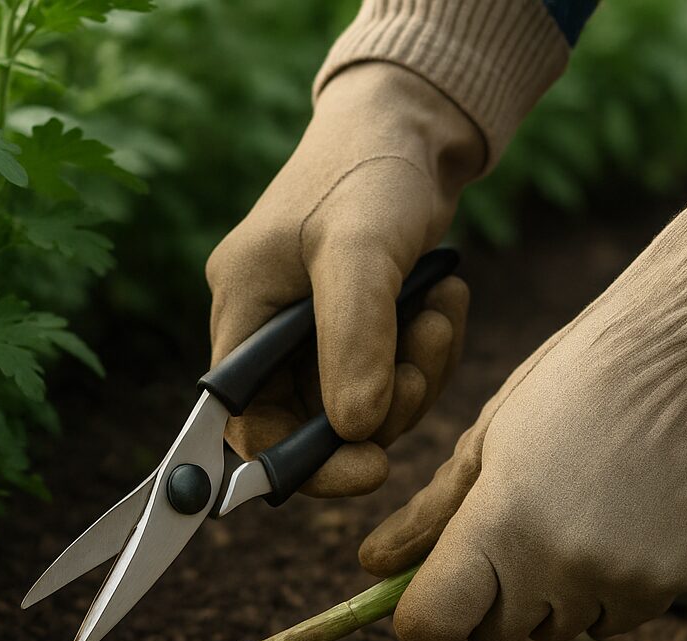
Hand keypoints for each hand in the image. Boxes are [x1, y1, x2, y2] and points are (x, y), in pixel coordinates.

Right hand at [206, 62, 481, 496]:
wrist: (414, 125)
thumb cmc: (370, 171)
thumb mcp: (360, 251)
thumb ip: (354, 340)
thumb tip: (355, 430)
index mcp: (242, 310)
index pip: (249, 424)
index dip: (302, 462)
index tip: (370, 469)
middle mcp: (269, 329)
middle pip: (313, 423)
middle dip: (378, 408)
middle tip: (419, 367)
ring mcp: (315, 331)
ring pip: (362, 405)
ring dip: (412, 376)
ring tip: (438, 315)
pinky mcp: (359, 326)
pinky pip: (391, 375)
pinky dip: (426, 352)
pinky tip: (444, 302)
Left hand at [360, 151, 686, 640]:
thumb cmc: (570, 385)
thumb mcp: (486, 441)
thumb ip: (429, 515)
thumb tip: (372, 566)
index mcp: (499, 524)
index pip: (431, 626)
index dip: (422, 612)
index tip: (428, 587)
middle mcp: (557, 566)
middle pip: (491, 636)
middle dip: (486, 599)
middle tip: (507, 530)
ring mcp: (616, 582)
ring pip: (552, 631)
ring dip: (546, 595)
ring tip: (567, 514)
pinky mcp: (666, 588)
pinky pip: (608, 622)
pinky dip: (600, 592)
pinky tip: (612, 524)